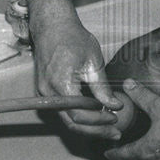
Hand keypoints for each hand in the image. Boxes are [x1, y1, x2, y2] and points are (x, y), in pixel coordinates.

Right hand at [31, 9, 123, 137]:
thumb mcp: (93, 62)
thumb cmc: (72, 39)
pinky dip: (78, 116)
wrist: (52, 26)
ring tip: (108, 126)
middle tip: (115, 132)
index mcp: (60, 84)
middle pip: (72, 123)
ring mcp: (43, 94)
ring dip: (87, 126)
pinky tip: (94, 115)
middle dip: (95, 130)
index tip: (115, 119)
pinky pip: (62, 111)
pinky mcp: (45, 93)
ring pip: (66, 119)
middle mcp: (48, 93)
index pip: (79, 115)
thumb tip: (115, 106)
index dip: (99, 122)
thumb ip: (102, 88)